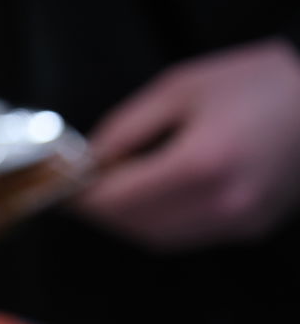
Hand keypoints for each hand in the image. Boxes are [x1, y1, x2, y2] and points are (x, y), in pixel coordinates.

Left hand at [75, 39, 299, 248]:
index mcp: (200, 164)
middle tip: (84, 185)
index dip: (82, 195)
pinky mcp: (248, 230)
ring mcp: (236, 223)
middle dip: (100, 209)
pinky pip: (185, 237)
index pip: (116, 200)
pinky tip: (153, 196)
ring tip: (116, 188)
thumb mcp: (182, 87)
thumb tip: (89, 160)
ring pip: (155, 238)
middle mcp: (219, 204)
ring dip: (126, 220)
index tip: (63, 183)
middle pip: (131, 225)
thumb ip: (127, 127)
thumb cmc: (259, 84)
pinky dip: (157, 223)